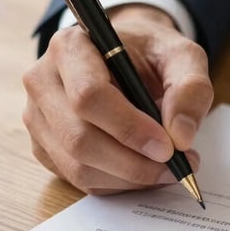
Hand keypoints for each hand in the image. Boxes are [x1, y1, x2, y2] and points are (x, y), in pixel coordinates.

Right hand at [23, 4, 212, 193]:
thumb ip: (191, 88)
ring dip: (129, 178)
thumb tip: (181, 137)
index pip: (89, 96)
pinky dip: (118, 183)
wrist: (130, 58)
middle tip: (178, 166)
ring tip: (169, 169)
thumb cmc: (152, 54)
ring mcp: (38, 117)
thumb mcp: (183, 56)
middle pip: (79, 138)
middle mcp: (43, 81)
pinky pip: (78, 179)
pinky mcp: (44, 146)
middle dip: (133, 162)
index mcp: (71, 46)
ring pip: (77, 166)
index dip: (130, 128)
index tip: (168, 147)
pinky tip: (145, 170)